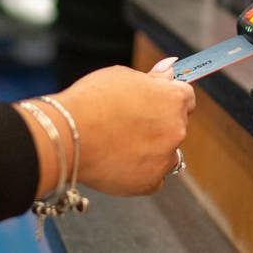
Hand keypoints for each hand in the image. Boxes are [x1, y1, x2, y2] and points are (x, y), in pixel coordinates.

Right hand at [51, 61, 194, 195]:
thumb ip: (152, 77)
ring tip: (118, 144)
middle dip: (158, 124)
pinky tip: (118, 162)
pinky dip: (139, 172)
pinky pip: (152, 177)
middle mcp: (176, 129)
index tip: (154, 102)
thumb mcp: (122, 76)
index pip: (186, 97)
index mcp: (174, 99)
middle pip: (176, 126)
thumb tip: (170, 69)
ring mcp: (165, 159)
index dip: (167, 99)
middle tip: (126, 123)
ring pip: (165, 153)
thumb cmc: (91, 100)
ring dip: (151, 149)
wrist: (66, 135)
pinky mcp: (150, 183)